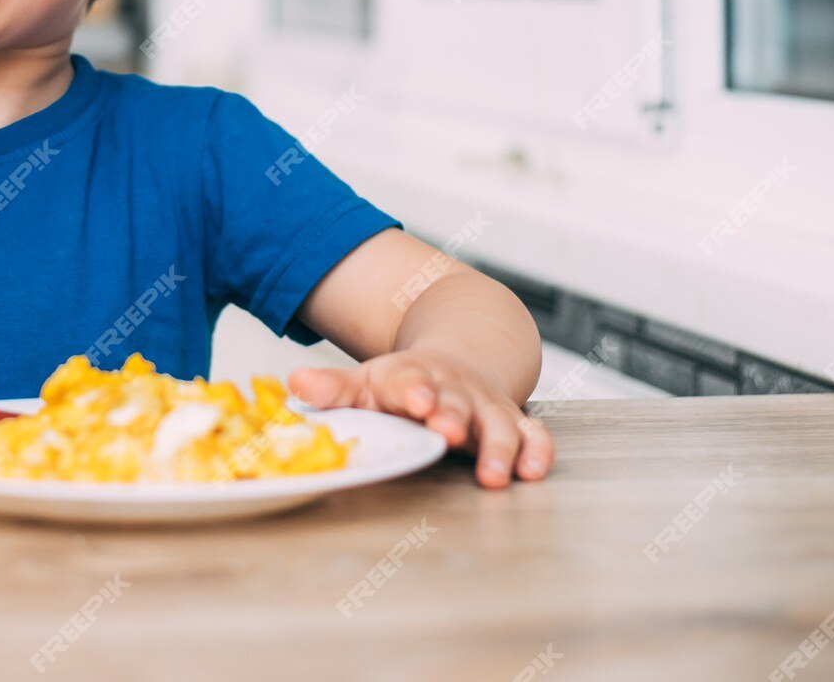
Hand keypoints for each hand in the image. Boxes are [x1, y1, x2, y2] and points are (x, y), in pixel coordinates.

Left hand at [289, 350, 554, 487]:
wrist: (460, 359)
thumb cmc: (405, 384)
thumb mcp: (366, 381)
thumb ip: (334, 388)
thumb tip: (295, 383)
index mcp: (413, 379)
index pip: (412, 382)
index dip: (414, 390)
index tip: (416, 400)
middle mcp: (454, 390)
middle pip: (456, 402)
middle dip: (454, 416)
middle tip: (449, 433)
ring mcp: (486, 406)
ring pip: (499, 422)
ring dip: (498, 446)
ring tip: (494, 474)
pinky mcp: (513, 422)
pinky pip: (533, 434)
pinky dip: (537, 450)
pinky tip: (534, 471)